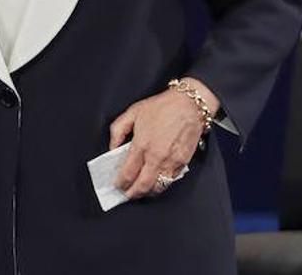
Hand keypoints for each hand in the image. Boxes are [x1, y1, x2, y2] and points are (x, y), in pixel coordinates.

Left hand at [109, 78, 217, 198]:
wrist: (188, 105)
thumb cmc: (160, 107)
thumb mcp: (132, 113)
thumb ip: (118, 131)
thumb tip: (112, 148)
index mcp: (141, 145)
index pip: (128, 173)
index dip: (120, 183)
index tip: (117, 185)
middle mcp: (156, 157)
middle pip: (142, 186)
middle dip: (133, 194)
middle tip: (127, 195)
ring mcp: (171, 162)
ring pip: (158, 187)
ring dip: (148, 192)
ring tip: (140, 191)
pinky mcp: (183, 163)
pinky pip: (171, 181)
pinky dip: (162, 185)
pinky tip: (155, 182)